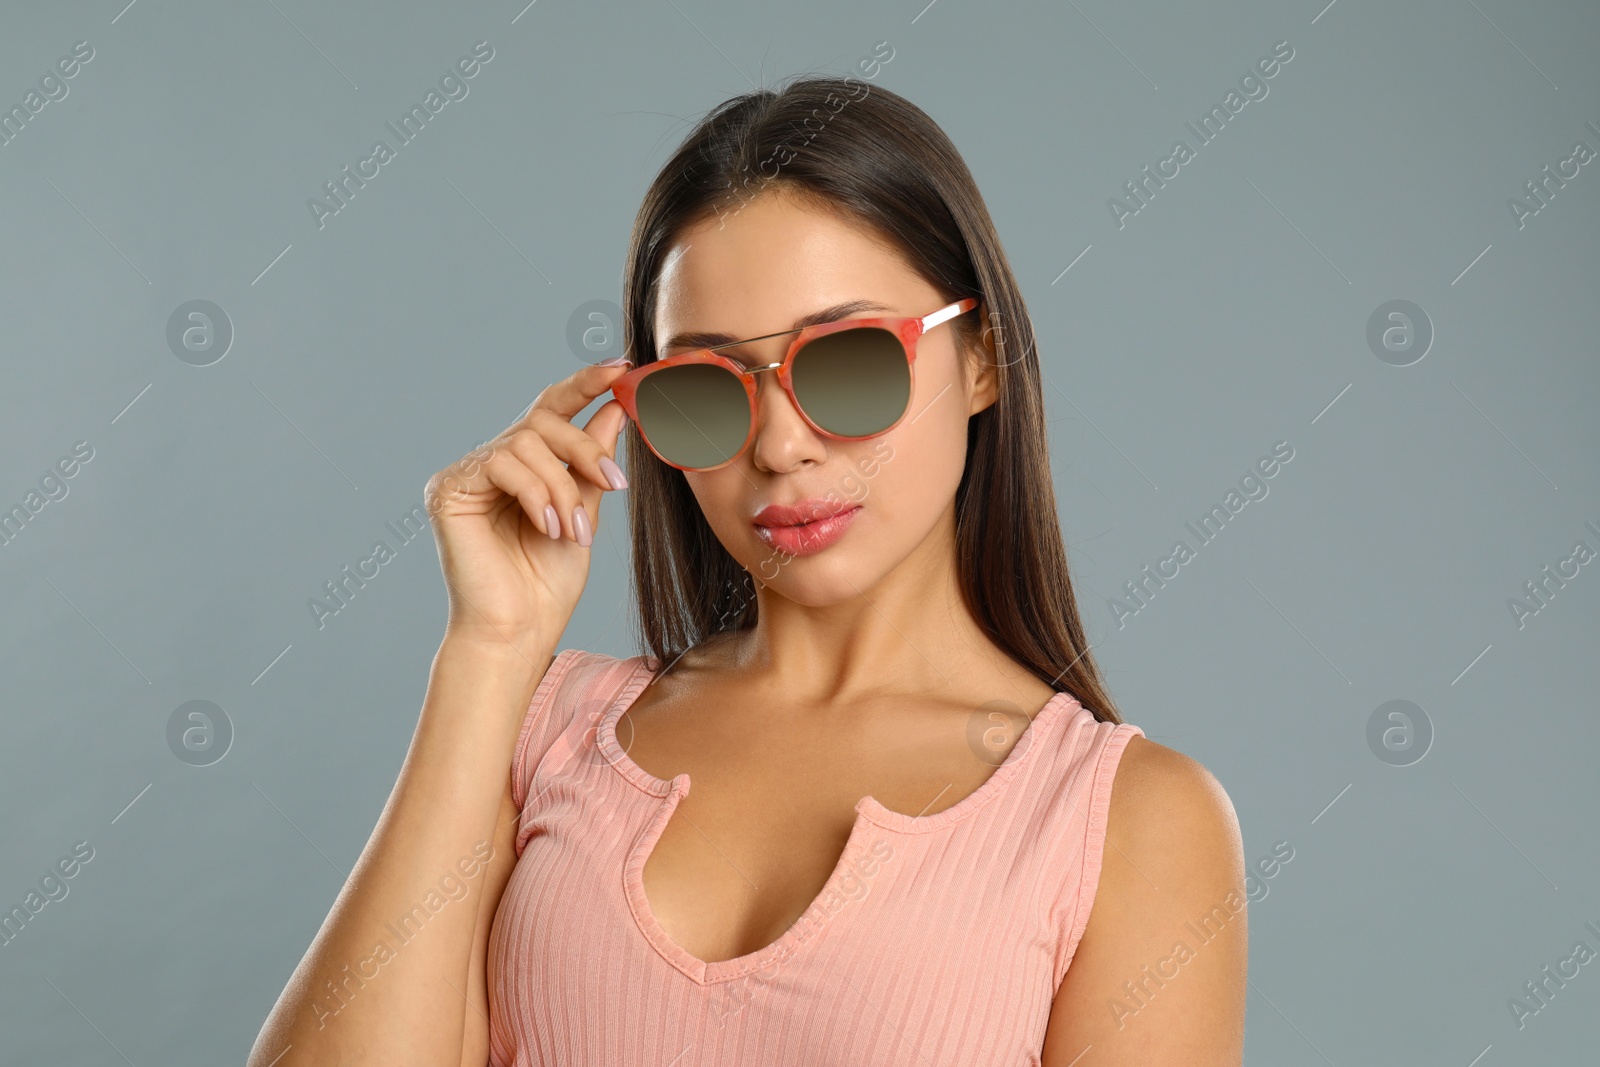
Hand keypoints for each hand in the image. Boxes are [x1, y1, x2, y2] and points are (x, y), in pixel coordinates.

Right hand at [425, 360, 631, 653]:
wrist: (518, 630)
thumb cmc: (546, 583)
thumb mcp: (584, 511)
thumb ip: (592, 461)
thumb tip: (615, 408)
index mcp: (524, 465)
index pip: (551, 409)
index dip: (584, 384)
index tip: (621, 367)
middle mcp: (491, 462)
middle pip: (543, 421)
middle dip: (583, 449)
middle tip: (613, 484)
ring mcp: (467, 473)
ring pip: (526, 442)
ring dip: (561, 486)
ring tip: (572, 530)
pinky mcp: (448, 488)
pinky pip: (500, 463)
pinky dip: (534, 493)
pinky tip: (545, 526)